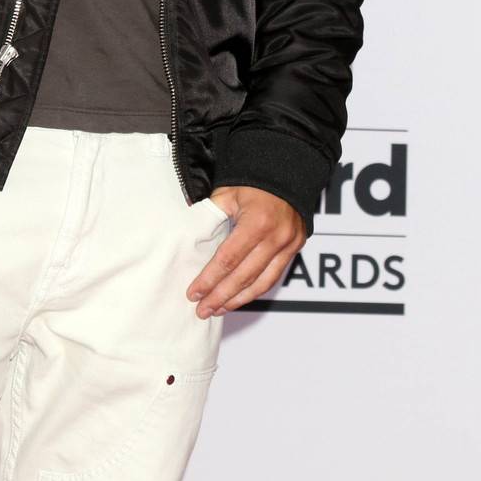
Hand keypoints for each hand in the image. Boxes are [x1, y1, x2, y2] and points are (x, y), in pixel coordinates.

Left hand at [186, 185, 304, 318]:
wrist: (288, 169)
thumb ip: (210, 214)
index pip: (228, 259)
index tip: (193, 293)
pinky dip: (255, 290)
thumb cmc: (253, 179)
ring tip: (218, 310)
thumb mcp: (228, 192)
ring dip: (238, 300)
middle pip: (244, 277)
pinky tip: (240, 297)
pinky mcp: (295, 247)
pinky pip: (274, 276)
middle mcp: (275, 237)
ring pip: (261, 283)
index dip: (209, 279)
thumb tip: (186, 231)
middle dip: (221, 297)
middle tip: (202, 311)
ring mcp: (288, 244)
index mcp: (256, 222)